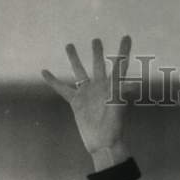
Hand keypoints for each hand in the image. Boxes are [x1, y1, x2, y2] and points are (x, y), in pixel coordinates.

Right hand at [42, 36, 130, 153]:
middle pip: (98, 65)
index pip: (119, 64)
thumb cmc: (114, 127)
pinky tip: (44, 72)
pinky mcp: (76, 102)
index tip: (126, 36)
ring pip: (79, 72)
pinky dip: (53, 81)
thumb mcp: (119, 107)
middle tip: (96, 40)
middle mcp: (100, 87)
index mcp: (113, 85)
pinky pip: (62, 89)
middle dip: (97, 52)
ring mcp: (87, 93)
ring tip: (69, 45)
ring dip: (74, 59)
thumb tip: (135, 85)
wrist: (103, 142)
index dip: (124, 50)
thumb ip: (123, 94)